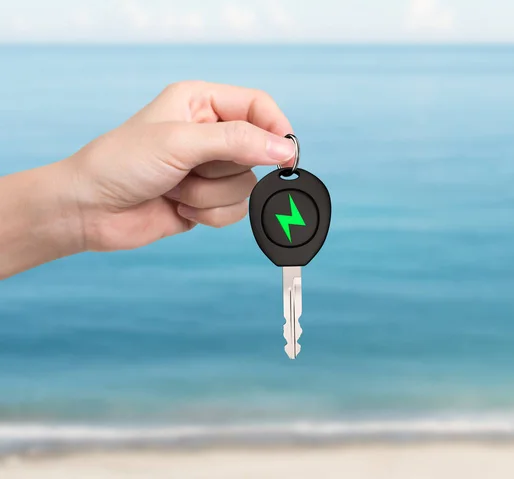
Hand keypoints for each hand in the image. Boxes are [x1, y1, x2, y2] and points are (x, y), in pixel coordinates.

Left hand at [66, 81, 294, 251]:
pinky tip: (178, 205)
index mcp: (201, 102)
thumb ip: (237, 142)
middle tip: (188, 168)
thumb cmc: (121, 164)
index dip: (275, 129)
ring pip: (246, 185)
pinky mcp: (207, 199)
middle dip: (223, 169)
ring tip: (175, 188)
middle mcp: (209, 133)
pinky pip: (235, 210)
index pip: (258, 106)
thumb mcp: (180, 142)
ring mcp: (209, 169)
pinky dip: (209, 213)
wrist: (89, 210)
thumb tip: (284, 149)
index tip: (285, 156)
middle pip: (256, 151)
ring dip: (210, 194)